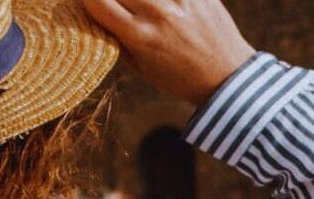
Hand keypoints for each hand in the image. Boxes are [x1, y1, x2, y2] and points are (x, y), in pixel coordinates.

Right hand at [84, 0, 257, 106]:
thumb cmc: (178, 76)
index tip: (87, 2)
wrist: (226, 75)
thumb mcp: (140, 67)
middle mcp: (159, 13)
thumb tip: (97, 15)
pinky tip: (159, 4)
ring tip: (139, 6)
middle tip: (111, 3)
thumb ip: (117, 39)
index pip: (99, 3)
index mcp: (139, 36)